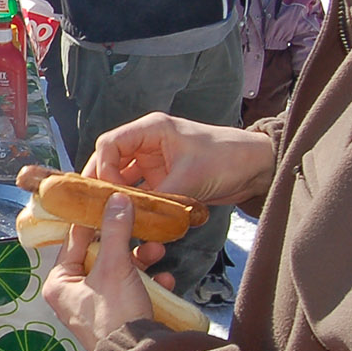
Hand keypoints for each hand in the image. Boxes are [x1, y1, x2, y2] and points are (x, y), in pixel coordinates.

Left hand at [39, 195, 167, 350]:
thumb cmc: (116, 315)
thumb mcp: (115, 266)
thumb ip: (115, 231)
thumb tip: (117, 199)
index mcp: (60, 282)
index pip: (74, 239)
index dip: (94, 218)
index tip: (110, 199)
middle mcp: (73, 295)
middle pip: (100, 255)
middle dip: (127, 243)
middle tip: (143, 229)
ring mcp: (96, 307)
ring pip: (119, 272)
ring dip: (142, 261)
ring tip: (159, 252)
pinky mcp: (118, 317)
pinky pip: (131, 291)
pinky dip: (148, 284)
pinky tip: (164, 281)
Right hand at [84, 112, 278, 207]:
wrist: (256, 168)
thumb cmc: (226, 158)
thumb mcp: (190, 177)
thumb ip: (159, 197)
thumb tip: (134, 220)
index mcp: (151, 130)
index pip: (109, 144)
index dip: (102, 167)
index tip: (108, 192)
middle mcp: (147, 144)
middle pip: (110, 161)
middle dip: (102, 184)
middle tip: (95, 208)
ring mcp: (154, 163)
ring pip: (123, 180)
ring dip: (118, 197)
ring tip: (109, 218)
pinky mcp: (163, 180)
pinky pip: (141, 193)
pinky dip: (136, 206)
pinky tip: (133, 221)